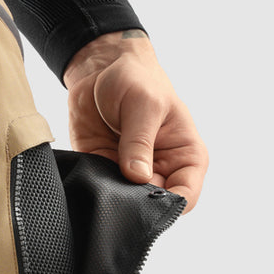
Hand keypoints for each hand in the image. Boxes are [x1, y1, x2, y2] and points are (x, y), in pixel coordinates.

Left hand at [62, 30, 207, 213]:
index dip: (169, 204)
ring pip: (123, 200)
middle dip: (136, 202)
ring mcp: (129, 171)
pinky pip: (98, 186)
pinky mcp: (101, 166)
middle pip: (152, 203)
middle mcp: (160, 169)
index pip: (185, 195)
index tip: (147, 198)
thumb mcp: (143, 105)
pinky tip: (87, 175)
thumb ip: (139, 142)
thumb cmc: (136, 79)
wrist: (100, 69)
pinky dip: (92, 185)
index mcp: (185, 156)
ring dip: (112, 195)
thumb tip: (138, 177)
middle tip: (118, 190)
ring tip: (102, 178)